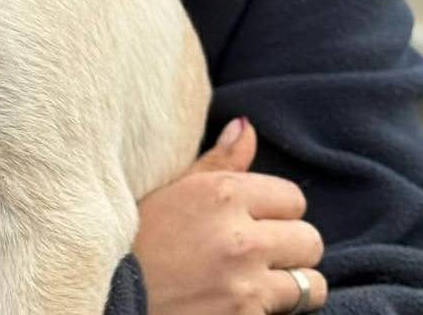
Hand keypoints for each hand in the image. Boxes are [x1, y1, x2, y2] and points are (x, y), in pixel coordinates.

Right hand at [132, 117, 328, 313]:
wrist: (109, 296)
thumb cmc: (137, 240)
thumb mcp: (171, 191)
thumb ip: (218, 162)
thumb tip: (247, 125)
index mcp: (221, 193)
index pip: (292, 198)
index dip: (275, 212)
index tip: (252, 224)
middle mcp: (239, 236)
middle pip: (309, 240)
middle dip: (289, 249)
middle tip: (257, 257)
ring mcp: (244, 283)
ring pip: (312, 283)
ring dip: (290, 286)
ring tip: (257, 284)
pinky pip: (290, 314)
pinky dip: (270, 311)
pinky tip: (239, 304)